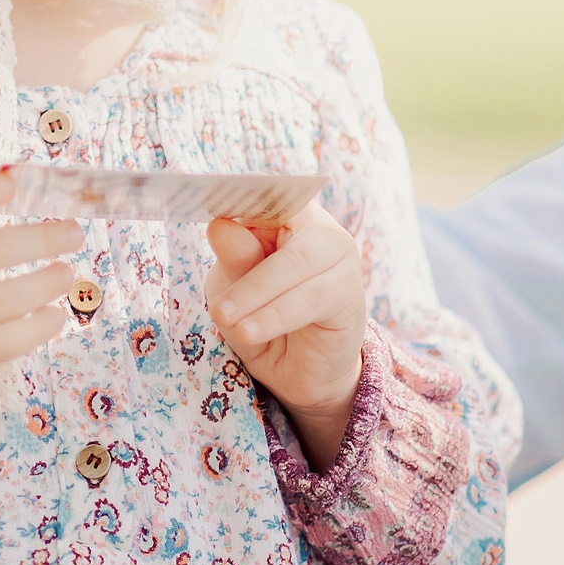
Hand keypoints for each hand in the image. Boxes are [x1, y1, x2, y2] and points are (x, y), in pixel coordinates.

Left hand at [206, 204, 364, 465]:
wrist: (298, 371)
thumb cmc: (262, 317)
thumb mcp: (235, 287)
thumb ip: (234, 257)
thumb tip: (220, 225)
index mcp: (286, 215)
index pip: (265, 193)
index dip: (241, 195)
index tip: (213, 212)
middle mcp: (318, 228)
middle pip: (283, 224)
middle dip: (243, 260)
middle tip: (215, 300)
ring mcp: (339, 258)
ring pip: (295, 263)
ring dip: (256, 293)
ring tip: (224, 319)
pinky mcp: (350, 294)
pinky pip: (311, 297)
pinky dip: (276, 315)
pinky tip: (249, 331)